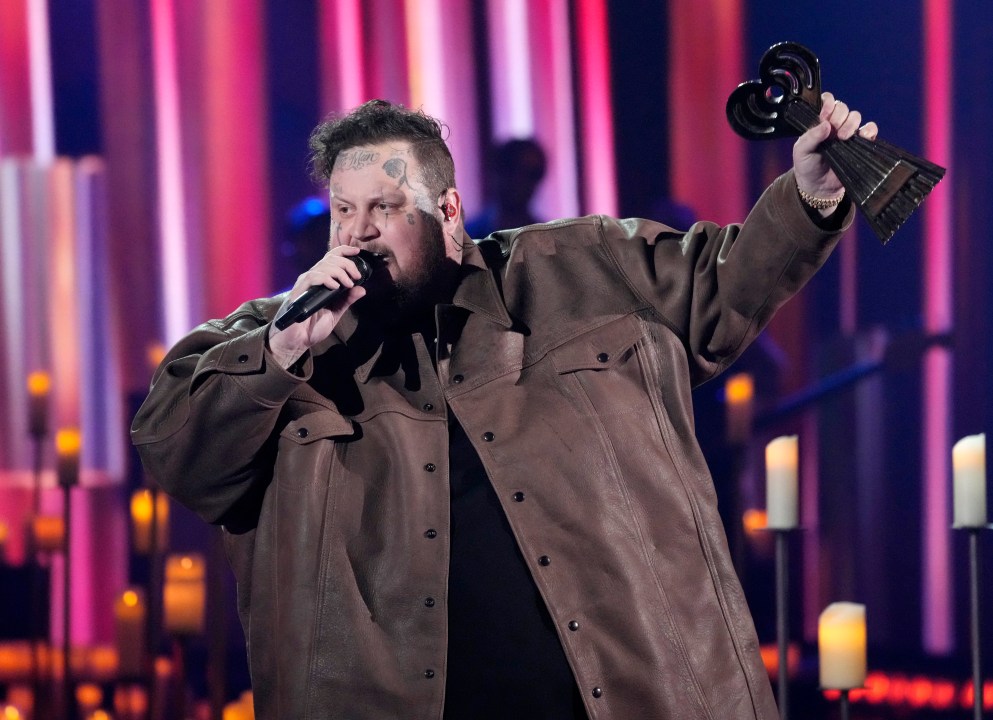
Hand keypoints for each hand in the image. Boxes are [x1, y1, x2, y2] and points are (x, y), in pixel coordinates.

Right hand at [268, 245, 367, 367]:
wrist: (296, 340)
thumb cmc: (312, 326)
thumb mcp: (335, 313)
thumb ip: (347, 300)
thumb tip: (362, 289)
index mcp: (322, 280)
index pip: (331, 258)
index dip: (344, 251)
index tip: (357, 251)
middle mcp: (313, 278)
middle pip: (330, 259)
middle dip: (347, 264)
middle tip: (356, 276)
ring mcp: (305, 284)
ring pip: (323, 266)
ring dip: (339, 272)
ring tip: (347, 284)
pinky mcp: (298, 291)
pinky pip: (313, 277)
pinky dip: (326, 279)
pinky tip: (335, 286)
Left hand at [793, 92, 878, 208]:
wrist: (818, 187)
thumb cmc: (807, 167)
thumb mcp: (801, 151)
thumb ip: (810, 137)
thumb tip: (826, 124)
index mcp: (820, 123)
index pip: (827, 102)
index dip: (828, 104)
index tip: (824, 115)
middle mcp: (835, 125)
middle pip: (843, 108)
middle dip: (839, 116)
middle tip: (833, 132)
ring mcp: (848, 133)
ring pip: (856, 116)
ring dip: (851, 124)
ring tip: (842, 138)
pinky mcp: (860, 144)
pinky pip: (870, 130)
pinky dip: (869, 131)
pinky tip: (861, 137)